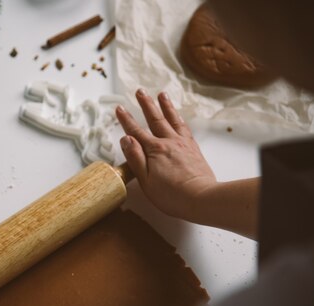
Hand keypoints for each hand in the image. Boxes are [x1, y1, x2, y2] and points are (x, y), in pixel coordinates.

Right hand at [115, 89, 216, 220]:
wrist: (201, 198)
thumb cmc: (171, 194)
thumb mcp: (145, 180)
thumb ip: (135, 158)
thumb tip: (126, 138)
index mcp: (154, 150)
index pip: (136, 132)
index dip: (126, 120)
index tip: (119, 108)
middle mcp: (168, 142)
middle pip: (155, 119)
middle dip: (146, 105)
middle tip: (140, 91)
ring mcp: (182, 144)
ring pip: (172, 120)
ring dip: (165, 106)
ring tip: (161, 94)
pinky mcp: (193, 149)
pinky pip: (185, 128)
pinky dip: (179, 119)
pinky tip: (178, 116)